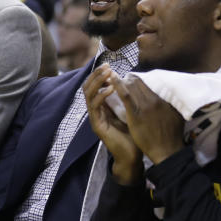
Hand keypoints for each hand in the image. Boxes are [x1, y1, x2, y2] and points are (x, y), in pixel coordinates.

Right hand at [82, 66, 142, 184]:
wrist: (132, 156)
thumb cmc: (133, 134)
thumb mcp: (129, 111)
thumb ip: (126, 98)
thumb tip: (130, 80)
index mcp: (102, 106)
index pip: (94, 85)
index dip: (99, 74)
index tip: (109, 65)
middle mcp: (95, 111)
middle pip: (87, 87)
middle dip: (96, 75)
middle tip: (106, 66)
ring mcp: (94, 117)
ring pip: (88, 94)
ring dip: (97, 82)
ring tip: (108, 74)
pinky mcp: (97, 125)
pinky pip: (95, 106)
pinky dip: (101, 95)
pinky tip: (110, 88)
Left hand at [111, 74, 184, 163]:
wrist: (166, 151)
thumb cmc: (171, 136)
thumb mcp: (175, 116)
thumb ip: (169, 106)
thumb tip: (166, 99)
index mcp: (161, 100)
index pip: (145, 83)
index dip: (135, 80)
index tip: (128, 80)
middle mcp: (153, 100)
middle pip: (137, 83)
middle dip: (127, 80)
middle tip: (119, 81)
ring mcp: (144, 106)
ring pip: (130, 86)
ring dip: (121, 82)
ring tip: (112, 80)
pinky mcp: (135, 114)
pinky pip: (125, 96)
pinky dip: (117, 86)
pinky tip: (111, 80)